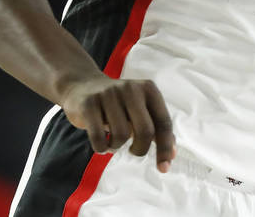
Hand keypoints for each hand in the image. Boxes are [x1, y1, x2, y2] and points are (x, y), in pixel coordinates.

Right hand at [60, 75, 175, 171]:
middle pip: (146, 130)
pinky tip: (102, 142)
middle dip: (141, 149)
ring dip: (117, 146)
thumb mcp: (141, 110)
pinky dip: (102, 148)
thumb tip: (171, 155)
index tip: (163, 168)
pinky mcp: (89, 103)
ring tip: (113, 141)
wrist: (83, 85)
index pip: (164, 122)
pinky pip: (99, 138)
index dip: (165, 148)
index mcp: (149, 89)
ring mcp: (109, 94)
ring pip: (121, 135)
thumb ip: (157, 129)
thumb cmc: (118, 104)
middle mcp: (131, 88)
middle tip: (134, 151)